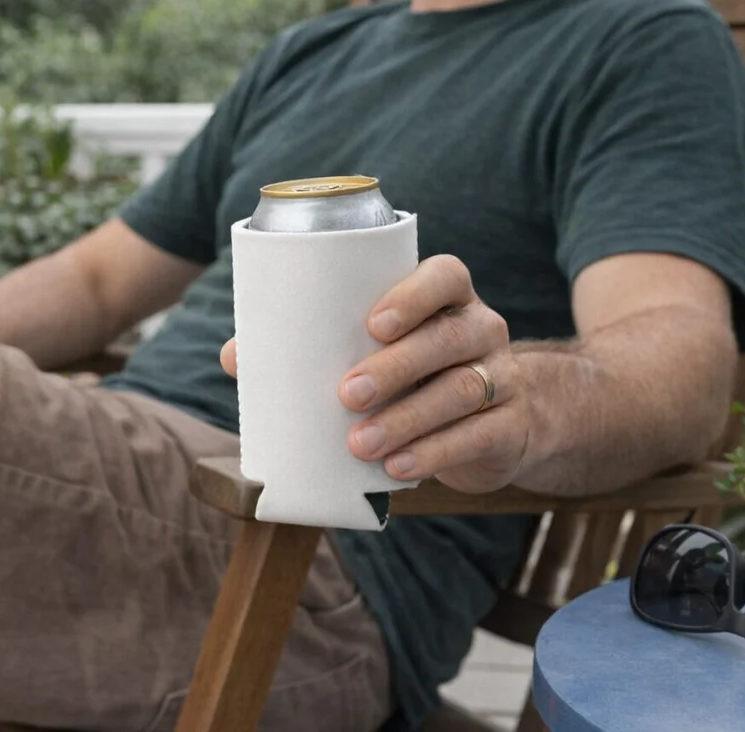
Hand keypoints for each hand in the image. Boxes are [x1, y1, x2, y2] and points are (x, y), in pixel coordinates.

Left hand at [221, 255, 529, 494]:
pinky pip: (478, 436)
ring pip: (462, 390)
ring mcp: (502, 376)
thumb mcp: (379, 351)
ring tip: (360, 443)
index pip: (445, 276)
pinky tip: (397, 469)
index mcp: (448, 297)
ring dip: (408, 418)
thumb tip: (235, 356)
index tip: (371, 324)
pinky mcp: (509, 426)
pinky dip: (434, 454)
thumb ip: (315, 346)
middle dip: (397, 366)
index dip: (412, 295)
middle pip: (449, 337)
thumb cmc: (416, 372)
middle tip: (346, 394)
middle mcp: (482, 327)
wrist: (502, 417)